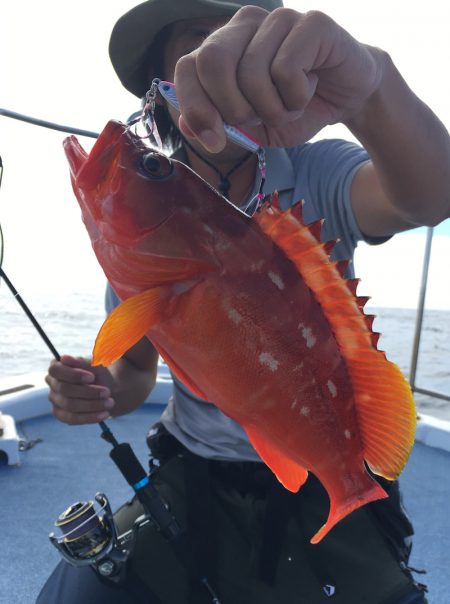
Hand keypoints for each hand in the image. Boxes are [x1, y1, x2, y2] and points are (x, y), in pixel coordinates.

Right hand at [46, 355, 115, 424]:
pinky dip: (90, 417)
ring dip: (92, 405)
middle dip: (88, 392)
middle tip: (107, 392)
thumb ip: (83, 363)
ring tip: (110, 402)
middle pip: (64, 389)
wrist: (106, 389)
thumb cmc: (98, 374)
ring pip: (70, 405)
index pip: (55, 370)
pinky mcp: (61, 415)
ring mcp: (55, 400)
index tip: (92, 377)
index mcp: (57, 368)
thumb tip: (64, 359)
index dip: (73, 375)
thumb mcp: (96, 365)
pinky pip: (72, 419)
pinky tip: (104, 414)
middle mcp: (53, 384)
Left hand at [174, 6, 384, 150]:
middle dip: (234, 108)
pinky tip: (311, 89)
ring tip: (290, 105)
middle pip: (213, 62)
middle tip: (259, 118)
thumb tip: (185, 125)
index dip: (195, 107)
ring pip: (252, 73)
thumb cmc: (294, 108)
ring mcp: (277, 19)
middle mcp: (244, 24)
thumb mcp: (252, 128)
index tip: (215, 141)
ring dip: (273, 109)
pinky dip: (297, 97)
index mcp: (223, 47)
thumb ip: (219, 125)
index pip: (187, 67)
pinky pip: (286, 70)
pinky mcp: (311, 22)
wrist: (346, 98)